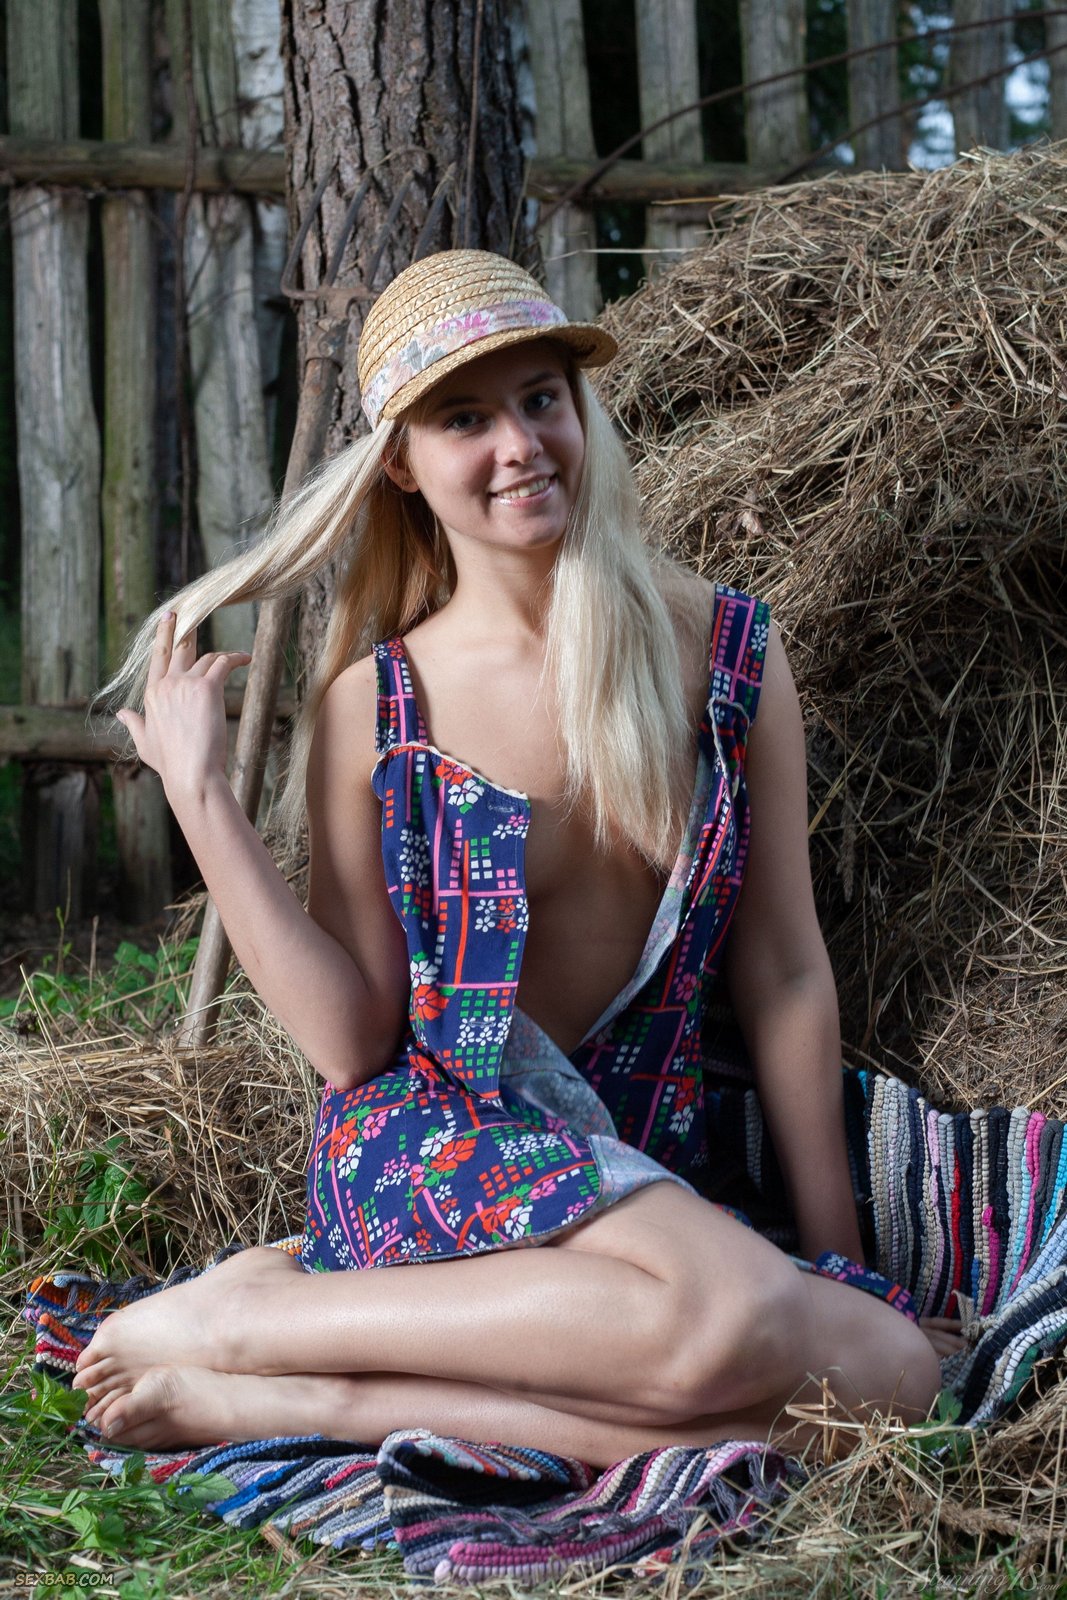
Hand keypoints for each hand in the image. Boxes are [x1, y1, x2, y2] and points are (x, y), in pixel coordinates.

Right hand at [116, 611, 250, 800]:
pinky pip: (223, 663)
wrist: (191, 773)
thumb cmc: (170, 764)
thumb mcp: (145, 743)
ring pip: (206, 657)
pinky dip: (235, 658)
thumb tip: (120, 714)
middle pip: (179, 647)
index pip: (158, 657)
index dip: (164, 635)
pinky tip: (245, 659)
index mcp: (152, 694)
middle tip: (195, 616)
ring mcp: (186, 683)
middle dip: (188, 630)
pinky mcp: (207, 687)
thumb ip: (134, 724)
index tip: (170, 618)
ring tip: (236, 657)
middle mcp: (167, 684)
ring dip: (222, 655)